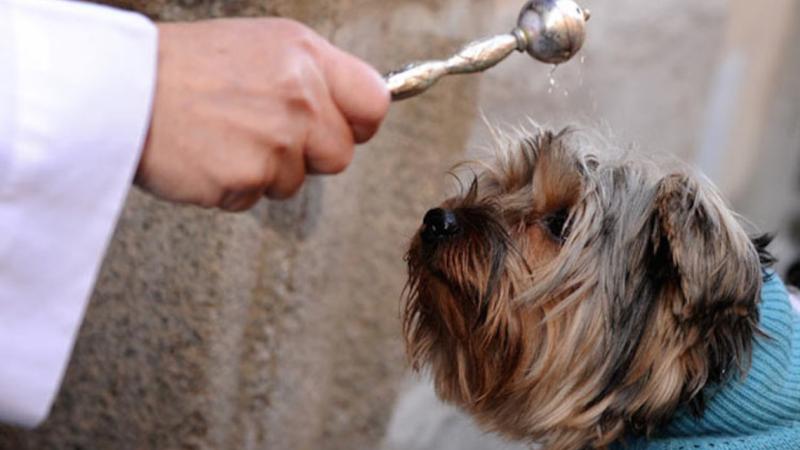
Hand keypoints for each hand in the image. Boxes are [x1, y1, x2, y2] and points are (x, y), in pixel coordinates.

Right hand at [136, 18, 389, 210]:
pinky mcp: (247, 177)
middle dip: (308, 155)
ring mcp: (275, 140)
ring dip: (265, 172)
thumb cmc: (183, 67)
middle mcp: (299, 97)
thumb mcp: (260, 46)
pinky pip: (255, 198)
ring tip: (224, 138)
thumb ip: (310, 76)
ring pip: (295, 181)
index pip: (374, 102)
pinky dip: (232, 187)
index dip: (359, 123)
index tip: (342, 128)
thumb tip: (349, 108)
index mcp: (306, 56)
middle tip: (263, 134)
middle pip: (340, 155)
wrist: (120, 89)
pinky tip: (207, 157)